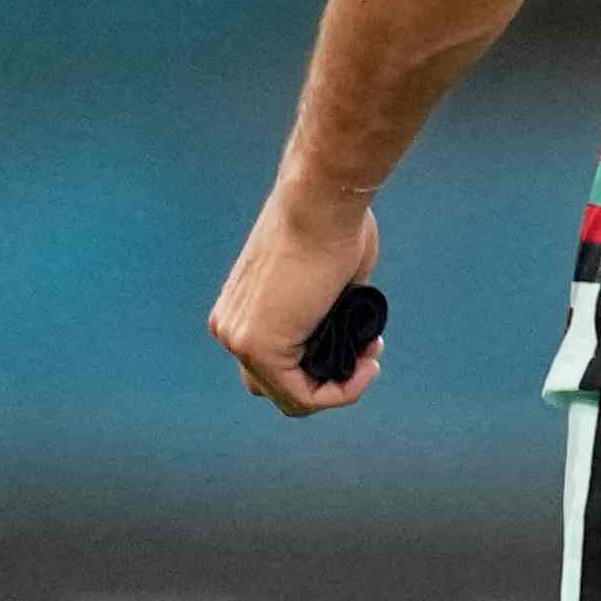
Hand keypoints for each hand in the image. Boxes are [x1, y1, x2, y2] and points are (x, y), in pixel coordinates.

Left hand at [209, 183, 385, 415]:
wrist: (322, 202)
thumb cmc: (332, 227)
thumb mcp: (326, 283)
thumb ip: (323, 317)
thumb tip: (346, 341)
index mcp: (238, 313)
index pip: (275, 369)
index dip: (324, 370)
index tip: (362, 343)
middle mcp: (230, 330)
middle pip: (280, 388)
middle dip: (330, 380)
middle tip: (367, 352)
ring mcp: (239, 340)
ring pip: (292, 398)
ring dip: (341, 387)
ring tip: (371, 357)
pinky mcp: (259, 347)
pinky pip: (304, 396)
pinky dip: (342, 391)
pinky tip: (367, 367)